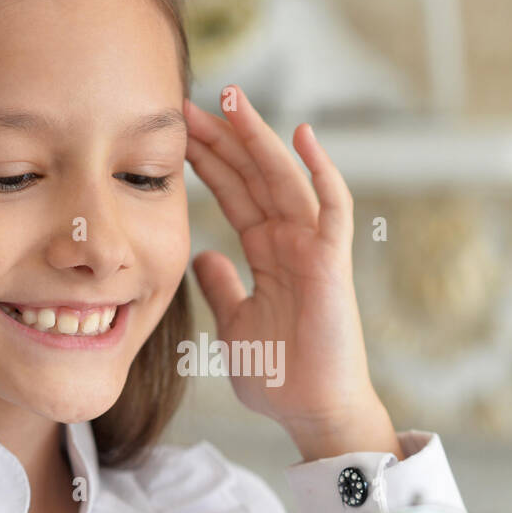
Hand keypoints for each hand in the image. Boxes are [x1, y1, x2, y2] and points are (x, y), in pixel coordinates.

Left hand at [184, 87, 401, 460]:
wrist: (311, 413)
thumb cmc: (280, 377)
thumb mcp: (234, 324)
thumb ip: (222, 287)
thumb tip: (203, 256)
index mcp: (268, 254)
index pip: (235, 194)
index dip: (209, 162)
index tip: (179, 131)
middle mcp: (291, 242)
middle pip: (255, 176)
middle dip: (225, 137)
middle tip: (194, 100)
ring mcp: (313, 248)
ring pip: (285, 179)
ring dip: (260, 138)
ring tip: (233, 99)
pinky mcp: (332, 262)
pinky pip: (332, 208)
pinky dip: (321, 171)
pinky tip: (302, 135)